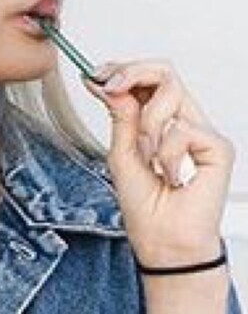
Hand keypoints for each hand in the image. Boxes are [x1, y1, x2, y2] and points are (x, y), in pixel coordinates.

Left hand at [81, 58, 234, 267]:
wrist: (163, 243)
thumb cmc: (145, 209)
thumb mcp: (122, 158)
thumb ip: (120, 120)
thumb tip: (108, 84)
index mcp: (160, 125)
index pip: (149, 83)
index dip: (124, 71)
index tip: (96, 73)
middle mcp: (183, 122)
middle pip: (164, 73)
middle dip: (133, 72)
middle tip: (109, 83)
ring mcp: (202, 132)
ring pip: (172, 93)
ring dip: (147, 126)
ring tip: (150, 160)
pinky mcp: (217, 146)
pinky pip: (183, 129)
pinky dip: (168, 155)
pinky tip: (172, 177)